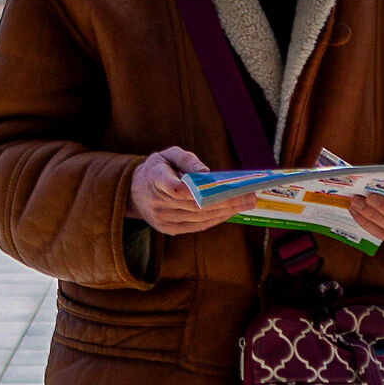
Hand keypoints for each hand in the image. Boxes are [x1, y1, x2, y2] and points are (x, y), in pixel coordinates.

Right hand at [128, 147, 249, 236]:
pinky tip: (231, 211)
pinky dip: (216, 219)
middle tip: (250, 195)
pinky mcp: (168, 229)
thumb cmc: (157, 169)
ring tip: (246, 203)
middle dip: (226, 201)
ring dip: (226, 211)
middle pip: (196, 205)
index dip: (198, 190)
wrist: (133, 193)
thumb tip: (207, 172)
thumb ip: (186, 159)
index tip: (222, 187)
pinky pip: (197, 226)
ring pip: (200, 217)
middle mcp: (157, 203)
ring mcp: (162, 219)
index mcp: (154, 179)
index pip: (175, 188)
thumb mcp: (167, 154)